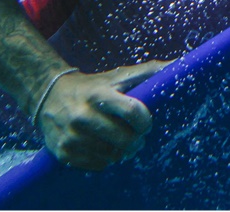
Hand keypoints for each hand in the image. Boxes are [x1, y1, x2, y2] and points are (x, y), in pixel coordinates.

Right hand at [36, 60, 170, 170]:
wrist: (49, 95)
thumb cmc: (94, 85)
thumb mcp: (119, 75)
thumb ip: (149, 71)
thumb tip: (180, 63)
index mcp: (99, 94)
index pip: (133, 112)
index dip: (146, 122)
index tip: (146, 123)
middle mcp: (83, 115)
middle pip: (125, 140)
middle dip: (137, 140)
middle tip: (137, 137)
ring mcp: (72, 136)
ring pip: (113, 155)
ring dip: (122, 151)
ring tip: (119, 141)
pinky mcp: (64, 152)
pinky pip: (98, 165)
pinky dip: (106, 159)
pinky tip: (103, 147)